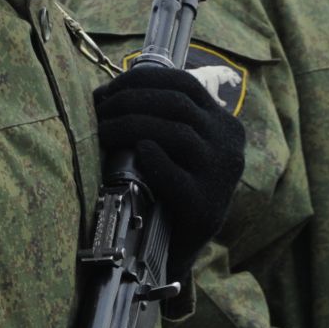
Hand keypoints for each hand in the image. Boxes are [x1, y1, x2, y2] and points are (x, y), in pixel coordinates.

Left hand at [93, 63, 245, 280]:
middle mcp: (229, 145)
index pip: (184, 84)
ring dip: (132, 125)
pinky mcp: (206, 207)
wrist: (178, 247)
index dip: (142, 80)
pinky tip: (137, 153)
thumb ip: (155, 117)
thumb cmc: (168, 188)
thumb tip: (103, 94)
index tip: (110, 88)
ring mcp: (221, 176)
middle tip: (99, 111)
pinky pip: (176, 175)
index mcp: (223, 124)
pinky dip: (153, 159)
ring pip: (177, 133)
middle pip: (177, 105)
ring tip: (103, 132)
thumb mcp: (173, 147)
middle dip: (130, 101)